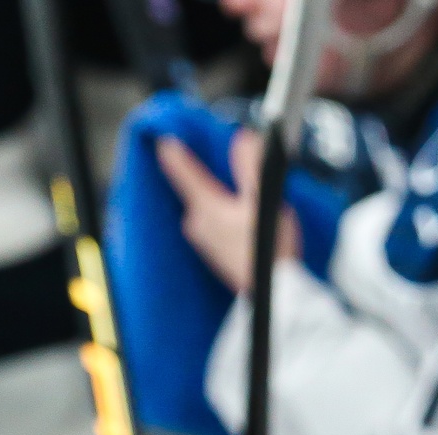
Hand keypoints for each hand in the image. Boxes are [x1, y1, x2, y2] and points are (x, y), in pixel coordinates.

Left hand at [156, 130, 301, 294]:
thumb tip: (241, 139)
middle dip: (200, 174)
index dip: (173, 153)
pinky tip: (236, 215)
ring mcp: (204, 240)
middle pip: (193, 189)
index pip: (182, 172)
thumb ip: (249, 166)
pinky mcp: (214, 253)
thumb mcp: (263, 200)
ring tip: (230, 188)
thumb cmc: (269, 248)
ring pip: (203, 206)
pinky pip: (210, 222)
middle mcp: (197, 224)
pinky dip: (219, 213)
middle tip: (211, 159)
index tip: (163, 140)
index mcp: (206, 207)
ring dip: (213, 195)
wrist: (274, 293)